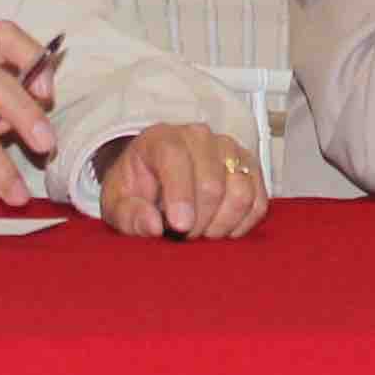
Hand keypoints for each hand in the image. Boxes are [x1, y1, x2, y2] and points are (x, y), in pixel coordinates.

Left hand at [96, 123, 270, 240]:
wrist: (156, 179)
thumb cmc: (136, 190)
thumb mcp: (116, 204)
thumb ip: (128, 215)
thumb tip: (152, 225)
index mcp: (161, 139)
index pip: (176, 158)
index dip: (180, 194)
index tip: (179, 226)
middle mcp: (199, 137)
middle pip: (212, 182)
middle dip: (199, 220)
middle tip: (184, 237)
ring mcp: (229, 149)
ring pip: (241, 191)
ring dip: (222, 223)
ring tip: (202, 233)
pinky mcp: (249, 167)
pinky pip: (258, 200)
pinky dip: (242, 223)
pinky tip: (222, 230)